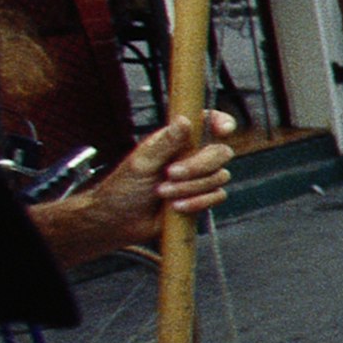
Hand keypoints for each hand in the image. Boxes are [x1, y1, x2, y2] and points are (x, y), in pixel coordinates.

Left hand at [34, 110, 236, 263]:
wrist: (120, 222)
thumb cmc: (123, 188)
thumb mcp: (142, 162)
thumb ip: (166, 142)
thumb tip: (184, 120)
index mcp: (177, 140)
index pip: (207, 122)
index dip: (221, 122)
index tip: (222, 130)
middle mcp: (191, 155)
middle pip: (220, 152)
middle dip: (198, 166)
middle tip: (170, 174)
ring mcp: (198, 177)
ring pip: (219, 177)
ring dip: (191, 188)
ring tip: (163, 192)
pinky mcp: (202, 198)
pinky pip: (217, 196)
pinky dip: (198, 202)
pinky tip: (176, 206)